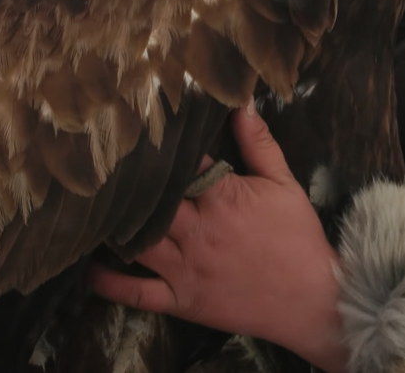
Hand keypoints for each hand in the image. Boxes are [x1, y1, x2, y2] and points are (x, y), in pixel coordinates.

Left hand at [88, 105, 347, 372]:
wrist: (313, 300)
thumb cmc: (299, 240)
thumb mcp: (286, 184)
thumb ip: (260, 144)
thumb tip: (242, 104)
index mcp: (223, 198)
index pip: (181, 164)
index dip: (160, 148)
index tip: (139, 133)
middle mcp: (198, 230)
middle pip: (150, 199)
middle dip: (130, 183)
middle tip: (105, 168)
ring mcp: (186, 267)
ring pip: (136, 240)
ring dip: (114, 225)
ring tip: (96, 210)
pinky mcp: (182, 300)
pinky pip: (136, 293)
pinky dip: (109, 283)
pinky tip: (90, 268)